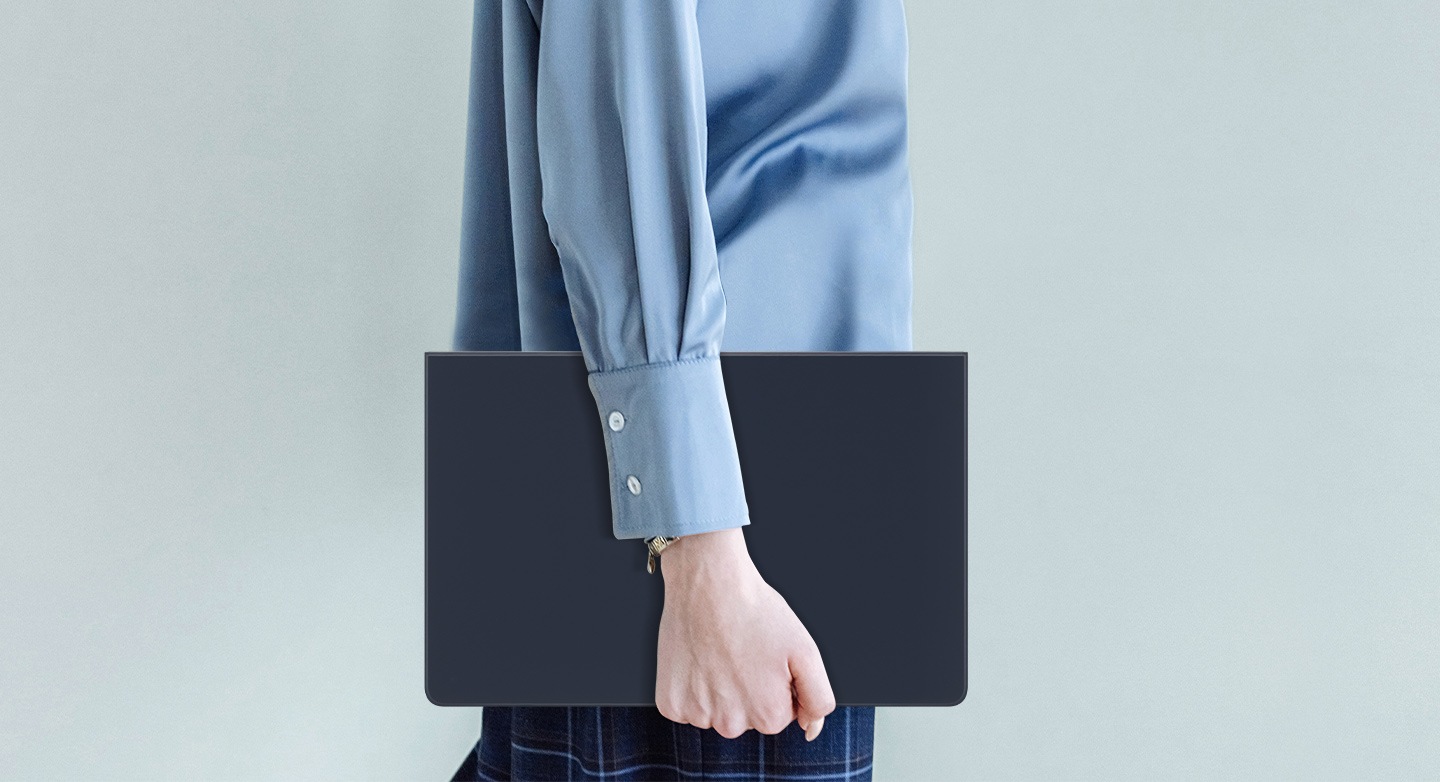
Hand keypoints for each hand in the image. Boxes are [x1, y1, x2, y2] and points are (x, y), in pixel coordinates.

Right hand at [654, 528, 835, 739]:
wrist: (709, 582)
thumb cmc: (756, 611)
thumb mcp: (806, 651)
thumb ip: (818, 698)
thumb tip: (811, 729)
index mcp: (768, 716)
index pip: (779, 716)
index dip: (775, 685)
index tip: (765, 659)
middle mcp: (730, 725)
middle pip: (746, 719)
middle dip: (748, 691)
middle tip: (742, 653)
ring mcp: (697, 715)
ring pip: (715, 713)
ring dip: (718, 690)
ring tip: (720, 652)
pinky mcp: (670, 703)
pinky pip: (686, 707)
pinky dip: (691, 687)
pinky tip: (698, 659)